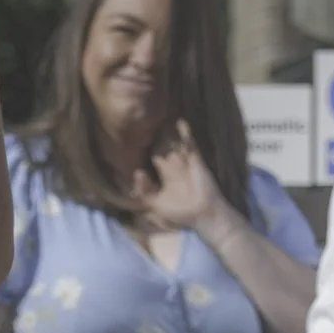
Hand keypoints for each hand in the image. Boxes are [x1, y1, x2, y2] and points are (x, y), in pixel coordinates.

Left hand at [135, 124, 237, 240]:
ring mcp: (184, 163)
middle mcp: (173, 168)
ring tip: (160, 117)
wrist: (202, 215)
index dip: (144, 152)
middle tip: (144, 122)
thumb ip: (143, 190)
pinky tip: (180, 122)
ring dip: (168, 134)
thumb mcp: (154, 204)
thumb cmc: (178, 213)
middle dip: (155, 138)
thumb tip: (137, 172)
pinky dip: (186, 134)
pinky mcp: (196, 161)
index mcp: (163, 178)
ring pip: (174, 145)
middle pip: (163, 148)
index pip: (152, 160)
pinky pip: (190, 145)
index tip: (131, 138)